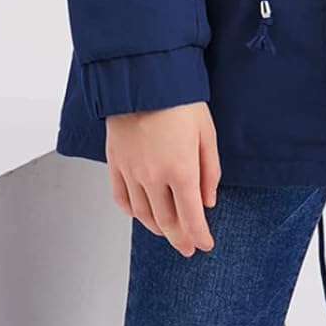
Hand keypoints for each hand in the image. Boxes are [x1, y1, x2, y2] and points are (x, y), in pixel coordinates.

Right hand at [104, 100, 221, 255]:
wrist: (143, 78)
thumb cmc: (180, 100)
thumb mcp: (207, 132)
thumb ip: (210, 171)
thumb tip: (208, 201)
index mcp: (181, 171)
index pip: (191, 218)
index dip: (199, 236)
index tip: (205, 245)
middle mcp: (154, 178)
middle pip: (166, 222)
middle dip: (180, 238)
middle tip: (187, 247)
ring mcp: (131, 173)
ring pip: (143, 215)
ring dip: (157, 229)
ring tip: (167, 232)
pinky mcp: (115, 163)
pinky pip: (122, 198)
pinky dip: (132, 212)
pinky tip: (141, 214)